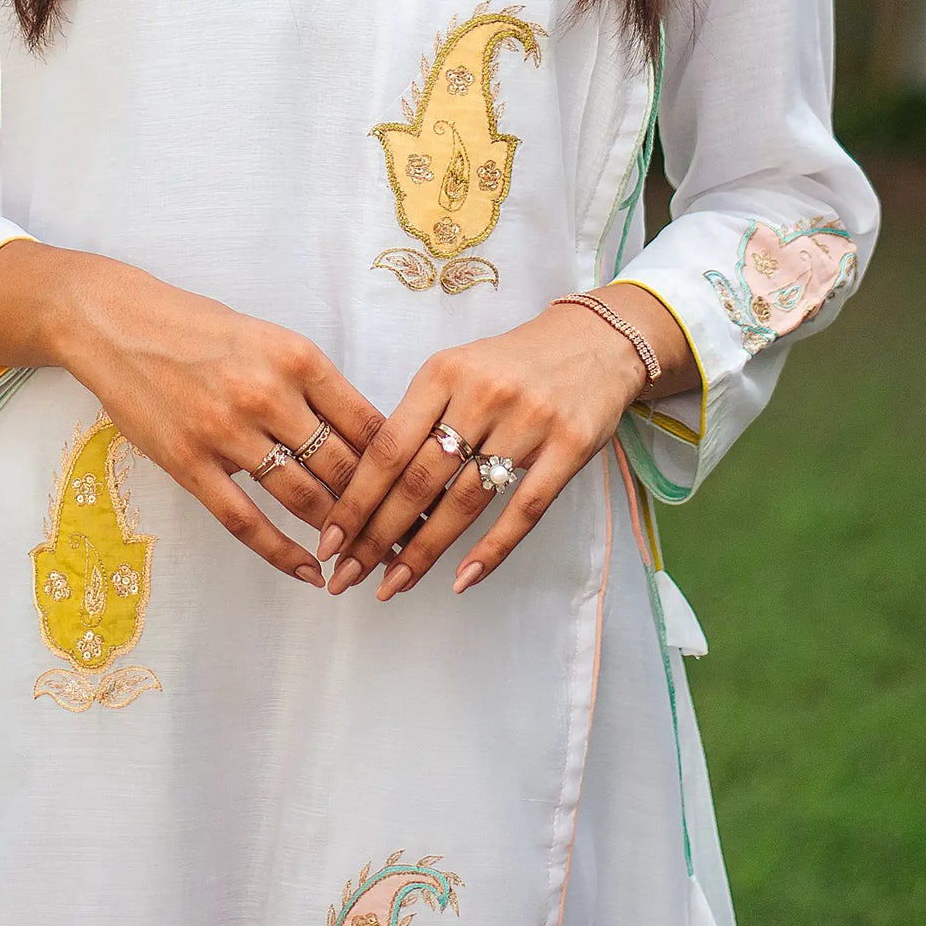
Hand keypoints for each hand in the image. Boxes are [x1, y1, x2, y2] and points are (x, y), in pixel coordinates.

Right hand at [54, 251, 383, 587]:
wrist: (119, 324)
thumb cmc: (199, 328)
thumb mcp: (269, 338)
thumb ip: (313, 384)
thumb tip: (366, 436)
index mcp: (297, 357)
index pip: (367, 422)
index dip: (400, 464)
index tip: (419, 493)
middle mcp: (268, 394)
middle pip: (342, 466)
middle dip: (379, 509)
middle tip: (404, 538)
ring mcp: (227, 432)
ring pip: (302, 497)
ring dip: (337, 533)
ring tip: (364, 559)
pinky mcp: (190, 464)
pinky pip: (245, 521)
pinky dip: (282, 554)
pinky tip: (309, 572)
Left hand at [317, 293, 671, 600]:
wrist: (595, 341)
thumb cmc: (512, 362)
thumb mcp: (457, 368)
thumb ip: (420, 415)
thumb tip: (369, 483)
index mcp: (444, 372)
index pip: (388, 446)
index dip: (356, 498)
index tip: (329, 539)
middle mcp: (482, 395)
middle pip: (420, 479)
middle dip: (377, 535)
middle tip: (347, 575)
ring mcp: (528, 422)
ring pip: (465, 501)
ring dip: (424, 551)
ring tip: (393, 584)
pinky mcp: (569, 447)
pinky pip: (524, 509)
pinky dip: (491, 549)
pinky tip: (462, 579)